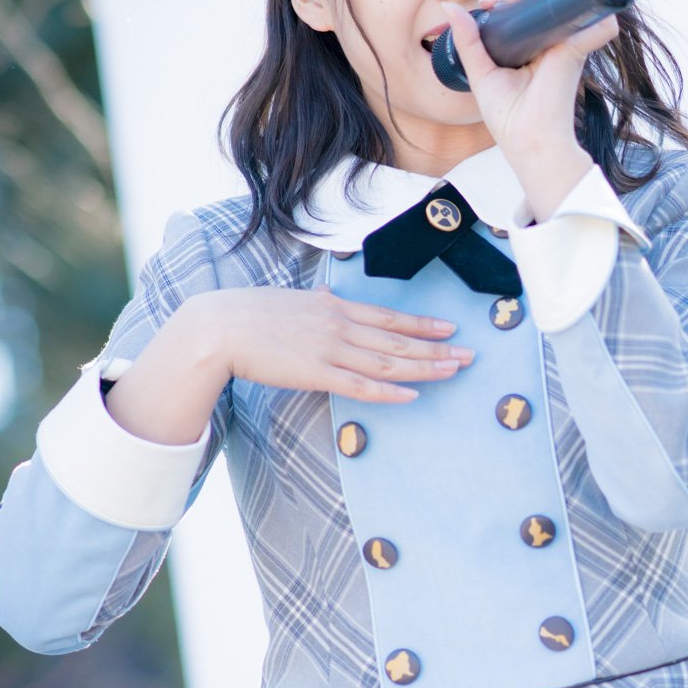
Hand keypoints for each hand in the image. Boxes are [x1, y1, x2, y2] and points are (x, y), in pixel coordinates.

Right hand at [204, 287, 474, 402]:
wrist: (219, 327)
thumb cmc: (249, 314)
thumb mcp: (291, 300)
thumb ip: (316, 300)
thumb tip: (331, 292)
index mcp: (334, 306)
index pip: (388, 316)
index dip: (421, 324)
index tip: (448, 328)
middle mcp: (339, 324)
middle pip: (398, 340)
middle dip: (436, 348)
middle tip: (469, 354)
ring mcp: (329, 349)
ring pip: (387, 361)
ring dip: (424, 368)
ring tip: (454, 371)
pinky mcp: (315, 373)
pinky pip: (360, 385)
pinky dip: (389, 391)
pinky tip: (413, 395)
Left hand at [438, 0, 619, 174]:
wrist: (528, 143)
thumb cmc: (510, 118)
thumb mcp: (481, 73)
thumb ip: (468, 41)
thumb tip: (449, 9)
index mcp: (533, 44)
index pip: (528, 3)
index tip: (487, 6)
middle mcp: (552, 39)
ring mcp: (565, 41)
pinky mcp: (573, 48)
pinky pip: (587, 15)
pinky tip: (542, 1)